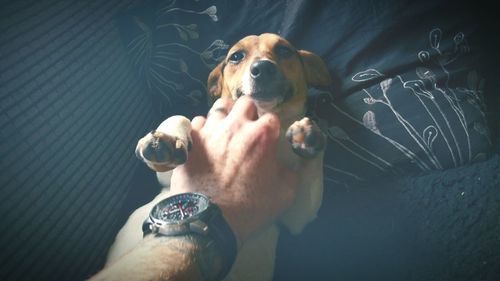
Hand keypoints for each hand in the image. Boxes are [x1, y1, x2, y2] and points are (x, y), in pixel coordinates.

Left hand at [170, 96, 296, 243]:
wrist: (209, 221)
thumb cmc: (249, 209)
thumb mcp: (284, 194)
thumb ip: (290, 171)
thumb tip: (286, 162)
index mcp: (262, 136)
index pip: (272, 117)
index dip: (272, 128)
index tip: (270, 139)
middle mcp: (236, 126)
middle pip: (245, 103)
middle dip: (249, 113)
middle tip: (248, 129)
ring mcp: (211, 130)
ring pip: (219, 107)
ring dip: (226, 115)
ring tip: (227, 129)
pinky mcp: (191, 139)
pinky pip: (198, 121)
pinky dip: (204, 128)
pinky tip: (207, 140)